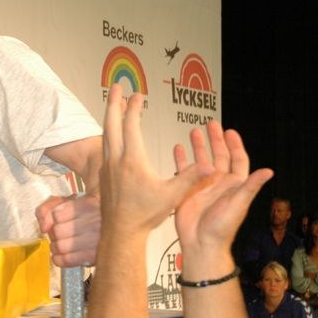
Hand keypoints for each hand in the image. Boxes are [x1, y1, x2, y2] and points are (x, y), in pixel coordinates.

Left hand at [36, 193, 100, 266]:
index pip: (56, 215)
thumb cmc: (85, 214)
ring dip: (56, 246)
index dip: (51, 219)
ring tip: (63, 242)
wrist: (110, 228)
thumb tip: (43, 227)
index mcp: (88, 204)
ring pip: (60, 246)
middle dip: (54, 233)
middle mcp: (95, 221)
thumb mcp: (66, 202)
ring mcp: (96, 240)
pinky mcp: (95, 256)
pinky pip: (66, 260)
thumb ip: (48, 208)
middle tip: (61, 232)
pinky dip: (59, 259)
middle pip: (57, 231)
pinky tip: (63, 253)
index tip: (56, 220)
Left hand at [100, 84, 204, 234]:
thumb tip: (214, 166)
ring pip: (105, 133)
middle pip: (111, 123)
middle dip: (114, 102)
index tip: (139, 95)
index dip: (134, 108)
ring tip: (115, 104)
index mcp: (132, 160)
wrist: (120, 232)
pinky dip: (109, 132)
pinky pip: (105, 145)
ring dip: (110, 116)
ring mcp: (107, 166)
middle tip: (117, 86)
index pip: (131, 125)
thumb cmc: (146, 214)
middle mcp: (115, 159)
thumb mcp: (172, 196)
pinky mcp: (104, 174)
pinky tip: (113, 132)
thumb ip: (191, 178)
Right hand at [173, 120, 272, 272]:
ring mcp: (201, 185)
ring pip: (200, 160)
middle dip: (215, 139)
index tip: (229, 131)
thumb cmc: (221, 228)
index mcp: (233, 185)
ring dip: (198, 146)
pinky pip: (183, 171)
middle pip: (218, 156)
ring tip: (193, 132)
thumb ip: (250, 187)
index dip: (234, 145)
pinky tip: (177, 149)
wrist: (200, 243)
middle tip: (210, 124)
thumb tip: (268, 172)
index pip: (236, 160)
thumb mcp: (238, 205)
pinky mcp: (186, 190)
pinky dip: (180, 159)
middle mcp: (217, 183)